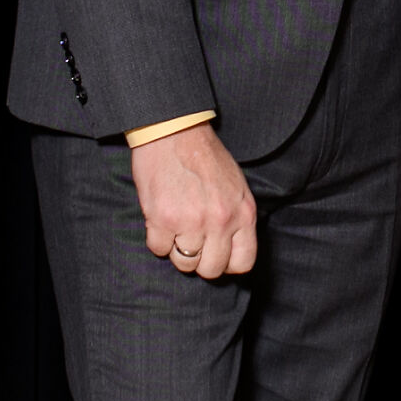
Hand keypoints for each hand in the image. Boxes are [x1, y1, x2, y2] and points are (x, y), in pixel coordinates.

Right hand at [131, 125, 260, 280]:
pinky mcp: (162, 219)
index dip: (227, 263)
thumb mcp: (237, 187)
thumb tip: (231, 249)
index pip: (243, 263)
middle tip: (192, 242)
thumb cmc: (206, 156)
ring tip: (176, 228)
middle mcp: (220, 221)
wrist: (175, 131)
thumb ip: (237, 218)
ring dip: (177, 250)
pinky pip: (158, 249)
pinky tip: (160, 221)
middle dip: (200, 261)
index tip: (216, 255)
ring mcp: (191, 222)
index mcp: (243, 213)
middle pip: (211, 269)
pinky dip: (157, 239)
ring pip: (184, 263)